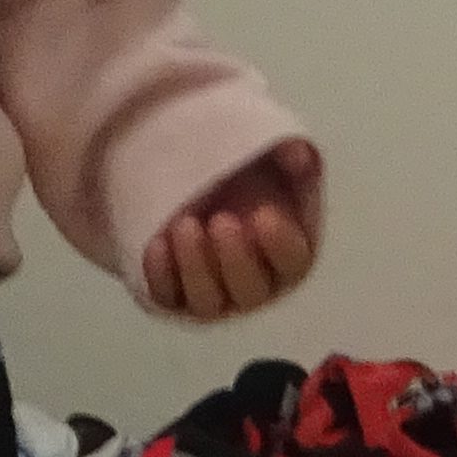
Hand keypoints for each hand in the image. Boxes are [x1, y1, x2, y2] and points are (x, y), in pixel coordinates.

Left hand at [140, 139, 322, 322]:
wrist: (208, 188)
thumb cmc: (252, 178)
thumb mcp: (278, 160)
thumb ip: (292, 158)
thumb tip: (298, 155)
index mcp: (290, 256)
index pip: (293, 262)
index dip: (280, 244)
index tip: (264, 214)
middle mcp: (256, 286)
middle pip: (250, 291)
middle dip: (235, 258)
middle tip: (221, 220)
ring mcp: (215, 297)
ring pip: (207, 301)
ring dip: (195, 267)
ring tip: (185, 225)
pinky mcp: (176, 297)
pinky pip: (167, 296)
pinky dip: (161, 274)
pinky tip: (158, 243)